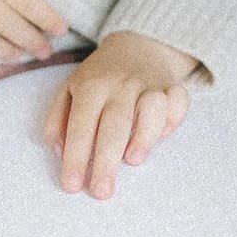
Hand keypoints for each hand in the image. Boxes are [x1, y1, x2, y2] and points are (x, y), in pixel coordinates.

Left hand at [43, 30, 197, 199]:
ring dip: (144, 137)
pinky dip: (174, 120)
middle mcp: (120, 84)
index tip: (72, 186)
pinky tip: (163, 135)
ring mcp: (149, 84)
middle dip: (106, 161)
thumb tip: (58, 151)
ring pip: (151, 109)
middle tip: (101, 192)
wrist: (135, 44)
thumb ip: (58, 119)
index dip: (76, 156)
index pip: (81, 124)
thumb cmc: (99, 77)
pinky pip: (178, 103)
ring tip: (132, 160)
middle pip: (114, 124)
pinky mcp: (173, 87)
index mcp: (90, 85)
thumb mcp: (70, 89)